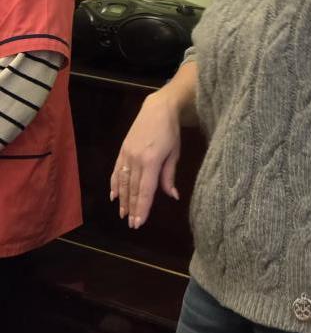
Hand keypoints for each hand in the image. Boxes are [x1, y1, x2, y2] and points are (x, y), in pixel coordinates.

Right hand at [110, 89, 180, 229]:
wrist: (158, 108)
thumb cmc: (171, 131)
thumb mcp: (175, 153)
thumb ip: (169, 175)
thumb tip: (172, 196)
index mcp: (151, 161)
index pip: (146, 190)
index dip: (142, 208)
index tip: (139, 223)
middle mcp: (136, 159)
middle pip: (133, 189)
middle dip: (132, 208)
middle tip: (132, 225)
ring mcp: (127, 154)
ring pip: (123, 182)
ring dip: (123, 199)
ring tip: (123, 214)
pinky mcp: (122, 149)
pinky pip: (117, 170)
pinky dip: (114, 184)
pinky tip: (113, 195)